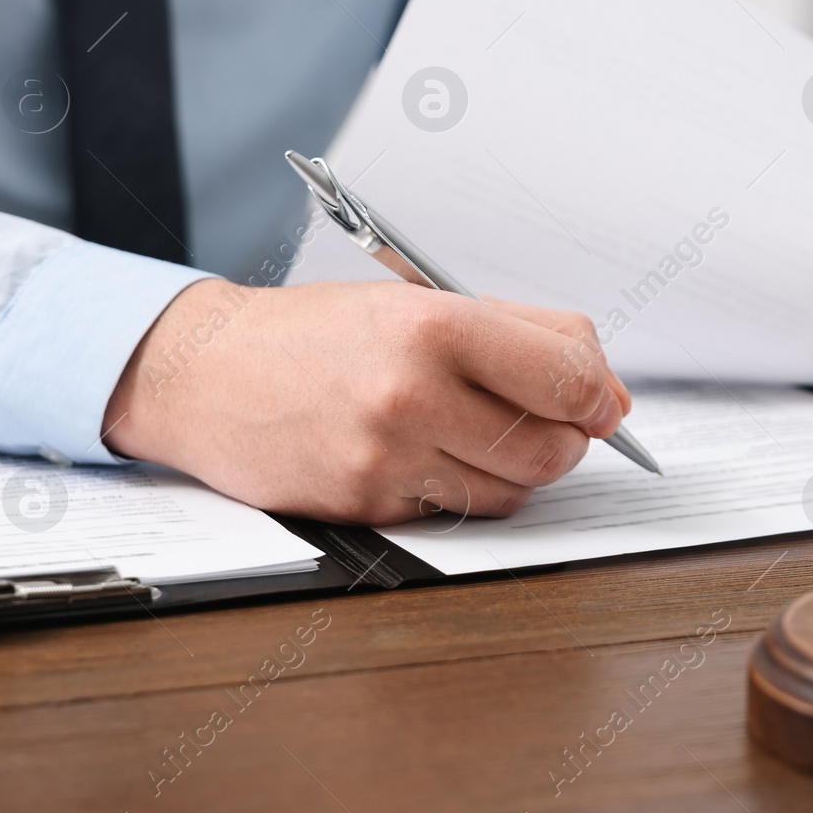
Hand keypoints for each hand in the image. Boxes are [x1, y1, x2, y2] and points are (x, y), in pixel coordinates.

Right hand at [102, 279, 630, 524]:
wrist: (205, 372)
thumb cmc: (317, 333)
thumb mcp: (421, 300)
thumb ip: (525, 336)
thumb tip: (607, 396)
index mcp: (434, 325)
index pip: (567, 375)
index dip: (598, 394)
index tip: (600, 401)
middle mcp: (411, 393)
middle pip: (552, 447)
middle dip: (566, 439)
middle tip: (547, 421)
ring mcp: (387, 457)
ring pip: (514, 491)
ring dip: (518, 469)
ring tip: (482, 433)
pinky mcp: (368, 505)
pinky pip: (458, 512)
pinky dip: (464, 490)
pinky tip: (430, 454)